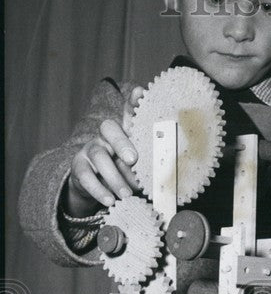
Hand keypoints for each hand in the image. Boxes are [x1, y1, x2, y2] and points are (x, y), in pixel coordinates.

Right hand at [64, 87, 143, 214]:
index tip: (141, 93)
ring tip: (126, 194)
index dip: (134, 102)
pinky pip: (85, 175)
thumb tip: (168, 177)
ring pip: (99, 155)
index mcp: (126, 133)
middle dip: (121, 142)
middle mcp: (107, 136)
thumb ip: (151, 167)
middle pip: (109, 128)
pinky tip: (109, 200)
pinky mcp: (79, 166)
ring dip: (114, 177)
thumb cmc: (126, 174)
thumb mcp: (141, 168)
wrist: (99, 189)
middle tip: (133, 160)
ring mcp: (91, 149)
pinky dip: (98, 190)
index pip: (129, 113)